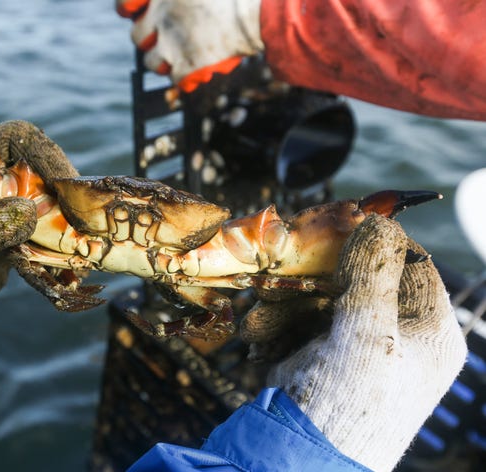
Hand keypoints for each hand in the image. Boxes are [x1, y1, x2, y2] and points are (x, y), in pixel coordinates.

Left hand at [0, 121, 64, 326]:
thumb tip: (28, 211)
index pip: (19, 139)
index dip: (46, 155)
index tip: (64, 186)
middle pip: (48, 173)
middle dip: (70, 196)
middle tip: (83, 226)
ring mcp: (9, 213)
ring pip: (55, 208)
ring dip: (73, 227)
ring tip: (82, 252)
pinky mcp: (19, 242)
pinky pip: (51, 240)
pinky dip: (65, 253)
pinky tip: (70, 272)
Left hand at [117, 0, 262, 91]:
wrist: (257, 15)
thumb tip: (150, 4)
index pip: (123, 5)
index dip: (127, 11)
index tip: (133, 14)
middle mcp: (161, 18)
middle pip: (137, 38)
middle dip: (150, 40)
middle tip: (167, 37)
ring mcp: (172, 44)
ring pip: (152, 62)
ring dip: (164, 60)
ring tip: (182, 54)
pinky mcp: (186, 66)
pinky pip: (175, 79)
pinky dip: (185, 75)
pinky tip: (198, 65)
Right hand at [241, 215, 466, 470]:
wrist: (299, 456)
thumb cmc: (348, 404)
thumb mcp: (368, 335)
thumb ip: (372, 274)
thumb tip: (379, 220)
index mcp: (427, 329)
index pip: (409, 262)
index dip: (372, 241)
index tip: (334, 228)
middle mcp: (395, 330)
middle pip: (357, 274)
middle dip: (314, 276)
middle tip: (284, 267)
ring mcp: (354, 339)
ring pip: (321, 293)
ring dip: (285, 301)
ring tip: (261, 318)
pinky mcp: (320, 348)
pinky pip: (300, 316)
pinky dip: (276, 321)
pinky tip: (259, 334)